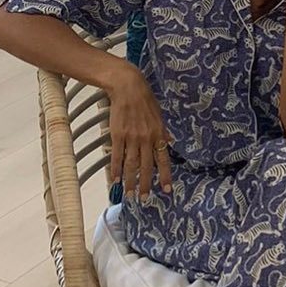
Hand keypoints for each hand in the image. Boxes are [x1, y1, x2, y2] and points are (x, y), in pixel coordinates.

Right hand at [105, 60, 171, 198]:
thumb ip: (164, 132)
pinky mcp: (117, 135)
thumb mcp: (160, 116)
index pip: (163, 160)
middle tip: (144, 199)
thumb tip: (171, 142)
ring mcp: (131, 138)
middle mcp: (146, 139)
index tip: (167, 190)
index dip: (165, 176)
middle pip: (147, 167)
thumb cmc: (145, 100)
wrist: (128, 87)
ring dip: (130, 181)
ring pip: (131, 164)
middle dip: (146, 184)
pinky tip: (115, 179)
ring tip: (129, 194)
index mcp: (158, 135)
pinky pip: (117, 155)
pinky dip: (116, 168)